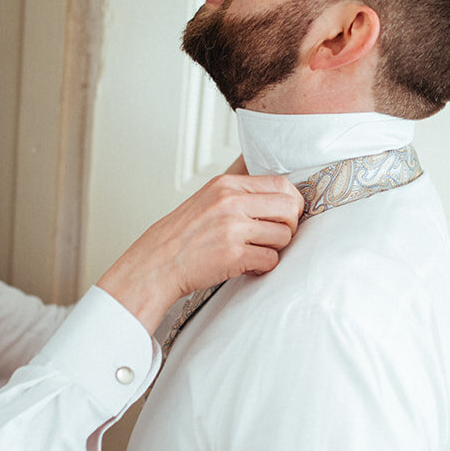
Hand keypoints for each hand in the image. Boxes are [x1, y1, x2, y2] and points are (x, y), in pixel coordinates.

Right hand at [96, 172, 302, 333]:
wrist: (157, 263)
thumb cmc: (183, 236)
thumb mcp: (209, 200)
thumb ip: (240, 195)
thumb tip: (280, 197)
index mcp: (227, 185)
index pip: (281, 184)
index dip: (292, 202)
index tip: (287, 215)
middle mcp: (231, 202)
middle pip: (289, 208)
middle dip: (291, 225)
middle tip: (278, 236)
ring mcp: (232, 229)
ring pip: (283, 236)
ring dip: (275, 248)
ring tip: (256, 252)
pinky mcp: (233, 255)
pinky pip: (270, 260)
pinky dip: (263, 266)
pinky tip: (248, 265)